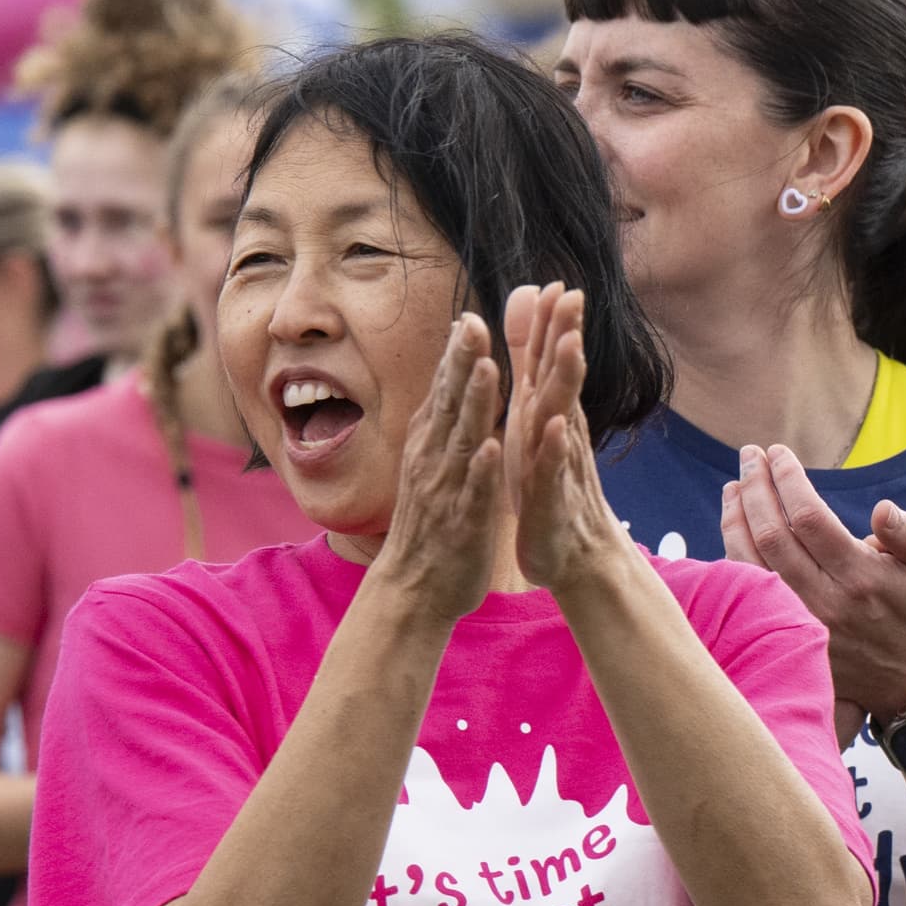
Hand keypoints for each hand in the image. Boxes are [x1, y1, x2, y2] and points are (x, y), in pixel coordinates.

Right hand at [370, 309, 507, 631]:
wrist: (414, 589)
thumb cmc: (433, 525)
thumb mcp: (434, 467)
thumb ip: (443, 429)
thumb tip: (447, 390)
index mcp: (432, 447)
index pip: (444, 393)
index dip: (456, 356)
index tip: (469, 316)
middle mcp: (434, 461)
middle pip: (449, 404)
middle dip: (461, 364)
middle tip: (474, 321)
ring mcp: (446, 490)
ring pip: (461, 439)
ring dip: (473, 404)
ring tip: (486, 367)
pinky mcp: (462, 522)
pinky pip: (473, 492)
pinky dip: (481, 470)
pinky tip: (491, 447)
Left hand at [502, 286, 631, 601]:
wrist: (574, 550)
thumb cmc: (548, 481)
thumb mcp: (535, 417)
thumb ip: (533, 366)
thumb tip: (530, 320)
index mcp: (547, 411)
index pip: (552, 360)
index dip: (554, 322)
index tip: (558, 283)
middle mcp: (559, 430)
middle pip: (564, 376)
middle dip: (567, 336)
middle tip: (573, 297)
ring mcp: (558, 462)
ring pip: (563, 414)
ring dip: (568, 381)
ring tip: (569, 347)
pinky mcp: (551, 495)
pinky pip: (553, 467)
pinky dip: (554, 445)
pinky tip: (556, 425)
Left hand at [722, 442, 905, 733]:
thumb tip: (883, 509)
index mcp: (861, 577)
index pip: (808, 517)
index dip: (787, 480)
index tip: (779, 452)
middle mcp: (824, 600)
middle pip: (771, 535)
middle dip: (754, 487)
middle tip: (749, 456)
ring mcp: (800, 620)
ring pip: (749, 562)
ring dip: (735, 517)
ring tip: (735, 485)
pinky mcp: (787, 633)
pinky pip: (747, 588)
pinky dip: (733, 550)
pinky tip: (735, 525)